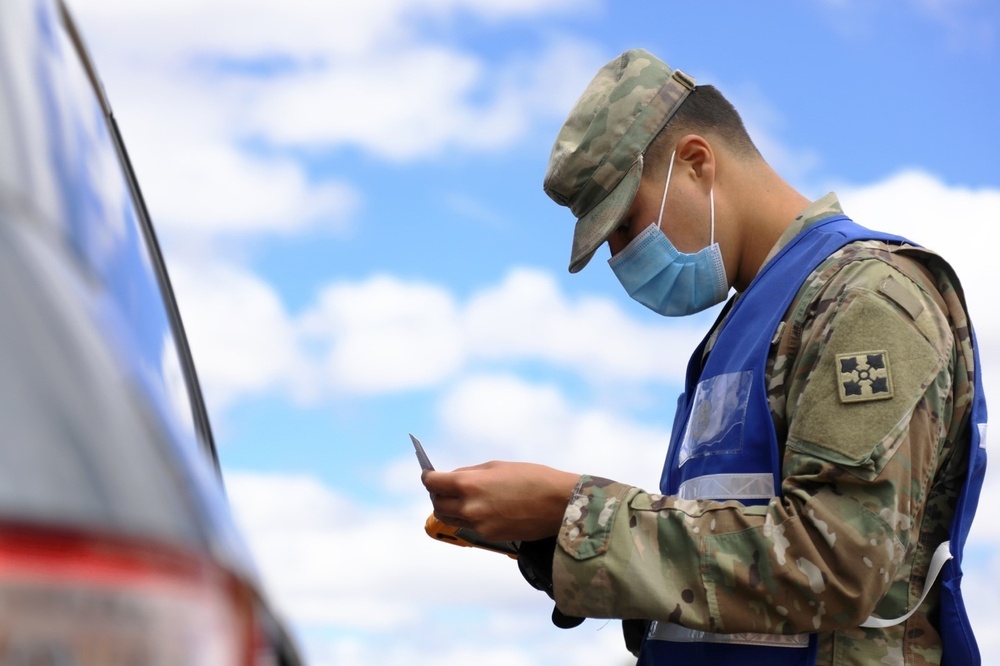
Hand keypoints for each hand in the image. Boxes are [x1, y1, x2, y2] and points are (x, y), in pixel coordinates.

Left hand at [421, 461, 580, 542]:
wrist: (558, 503)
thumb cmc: (531, 478)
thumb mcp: (496, 467)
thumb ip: (469, 473)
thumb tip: (451, 478)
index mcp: (468, 484)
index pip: (432, 483)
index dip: (428, 477)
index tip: (429, 474)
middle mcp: (469, 507)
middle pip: (437, 504)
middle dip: (437, 495)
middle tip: (444, 487)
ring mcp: (478, 524)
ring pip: (451, 518)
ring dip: (451, 508)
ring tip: (463, 498)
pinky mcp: (489, 536)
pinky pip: (470, 526)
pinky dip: (470, 517)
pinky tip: (485, 508)